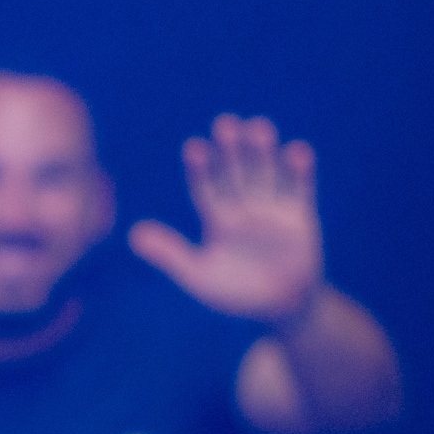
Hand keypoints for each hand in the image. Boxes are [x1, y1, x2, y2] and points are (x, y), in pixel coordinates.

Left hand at [129, 113, 324, 325]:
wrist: (280, 310)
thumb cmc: (235, 297)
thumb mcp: (198, 277)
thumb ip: (169, 254)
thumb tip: (132, 234)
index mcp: (217, 220)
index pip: (206, 187)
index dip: (200, 167)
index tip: (193, 146)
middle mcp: (244, 209)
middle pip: (236, 172)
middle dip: (231, 150)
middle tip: (224, 123)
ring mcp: (273, 211)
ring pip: (266, 174)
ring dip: (262, 152)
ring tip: (258, 126)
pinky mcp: (300, 218)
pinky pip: (300, 190)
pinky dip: (299, 171)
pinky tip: (296, 150)